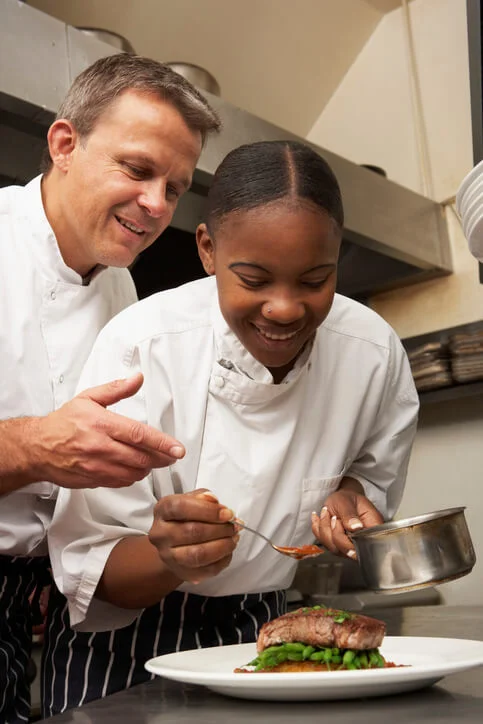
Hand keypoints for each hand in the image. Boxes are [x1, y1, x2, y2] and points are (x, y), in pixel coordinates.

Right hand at [31, 373, 184, 487]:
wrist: (37, 447)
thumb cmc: (63, 422)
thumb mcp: (88, 398)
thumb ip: (116, 389)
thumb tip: (137, 379)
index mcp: (101, 424)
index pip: (139, 434)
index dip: (162, 443)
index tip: (177, 449)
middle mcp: (100, 447)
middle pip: (140, 457)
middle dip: (161, 458)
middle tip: (171, 455)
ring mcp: (96, 466)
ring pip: (133, 473)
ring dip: (147, 468)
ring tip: (152, 460)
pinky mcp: (92, 480)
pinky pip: (120, 482)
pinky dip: (132, 477)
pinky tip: (134, 469)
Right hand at [148, 490, 238, 583]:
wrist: (174, 542)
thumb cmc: (185, 517)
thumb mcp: (192, 499)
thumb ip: (203, 497)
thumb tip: (214, 501)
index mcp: (163, 510)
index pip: (181, 507)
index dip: (208, 510)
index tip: (228, 513)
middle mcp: (161, 534)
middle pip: (192, 531)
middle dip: (220, 529)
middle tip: (235, 526)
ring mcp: (169, 556)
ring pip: (199, 554)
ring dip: (223, 546)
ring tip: (233, 538)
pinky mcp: (182, 572)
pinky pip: (207, 570)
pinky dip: (223, 560)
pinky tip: (228, 551)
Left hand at [311, 487, 382, 558]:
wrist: (340, 499)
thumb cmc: (347, 498)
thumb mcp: (346, 501)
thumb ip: (350, 514)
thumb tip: (355, 527)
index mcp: (372, 526)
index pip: (367, 545)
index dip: (351, 540)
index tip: (340, 523)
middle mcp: (364, 539)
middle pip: (350, 552)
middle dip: (335, 534)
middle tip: (334, 517)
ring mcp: (351, 545)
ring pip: (335, 549)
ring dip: (325, 530)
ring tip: (327, 514)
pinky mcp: (339, 546)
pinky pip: (325, 545)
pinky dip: (318, 530)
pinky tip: (321, 518)